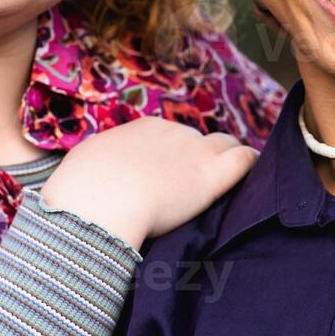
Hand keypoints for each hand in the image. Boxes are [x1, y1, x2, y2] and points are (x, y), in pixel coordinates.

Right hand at [40, 118, 258, 249]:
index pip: (168, 137)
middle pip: (198, 139)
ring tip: (231, 178)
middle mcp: (172, 132)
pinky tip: (255, 174)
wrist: (97, 206)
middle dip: (201, 156)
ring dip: (228, 159)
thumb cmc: (79, 194)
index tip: (169, 175)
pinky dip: (251, 165)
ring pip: (225, 145)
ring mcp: (195, 152)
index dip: (172, 156)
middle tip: (198, 182)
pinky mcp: (212, 175)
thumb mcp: (84, 168)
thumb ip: (101, 167)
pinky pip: (245, 159)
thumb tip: (94, 178)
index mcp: (141, 129)